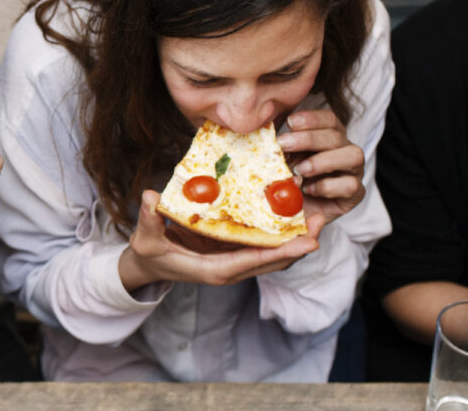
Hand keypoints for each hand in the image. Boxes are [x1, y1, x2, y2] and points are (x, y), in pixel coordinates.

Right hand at [119, 190, 320, 291]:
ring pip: (272, 254)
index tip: (308, 241)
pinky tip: (291, 215)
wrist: (148, 268)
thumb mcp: (146, 239)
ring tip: (316, 215)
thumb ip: (150, 220)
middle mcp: (230, 269)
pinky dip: (280, 234)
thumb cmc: (148, 255)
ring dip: (295, 238)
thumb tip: (151, 198)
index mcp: (214, 270)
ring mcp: (233, 262)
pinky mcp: (233, 253)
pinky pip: (262, 246)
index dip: (283, 251)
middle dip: (299, 243)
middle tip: (321, 219)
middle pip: (273, 259)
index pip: (255, 260)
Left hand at [277, 109, 365, 225]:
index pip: (329, 120)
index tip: (289, 122)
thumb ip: (278, 149)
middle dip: (309, 138)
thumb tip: (267, 129)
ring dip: (323, 161)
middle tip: (284, 145)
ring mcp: (353, 172)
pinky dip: (328, 186)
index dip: (311, 118)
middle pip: (337, 135)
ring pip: (354, 155)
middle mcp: (344, 151)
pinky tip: (309, 190)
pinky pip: (351, 185)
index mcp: (329, 138)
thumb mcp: (278, 163)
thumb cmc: (286, 183)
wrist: (293, 216)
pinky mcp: (355, 194)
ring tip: (300, 171)